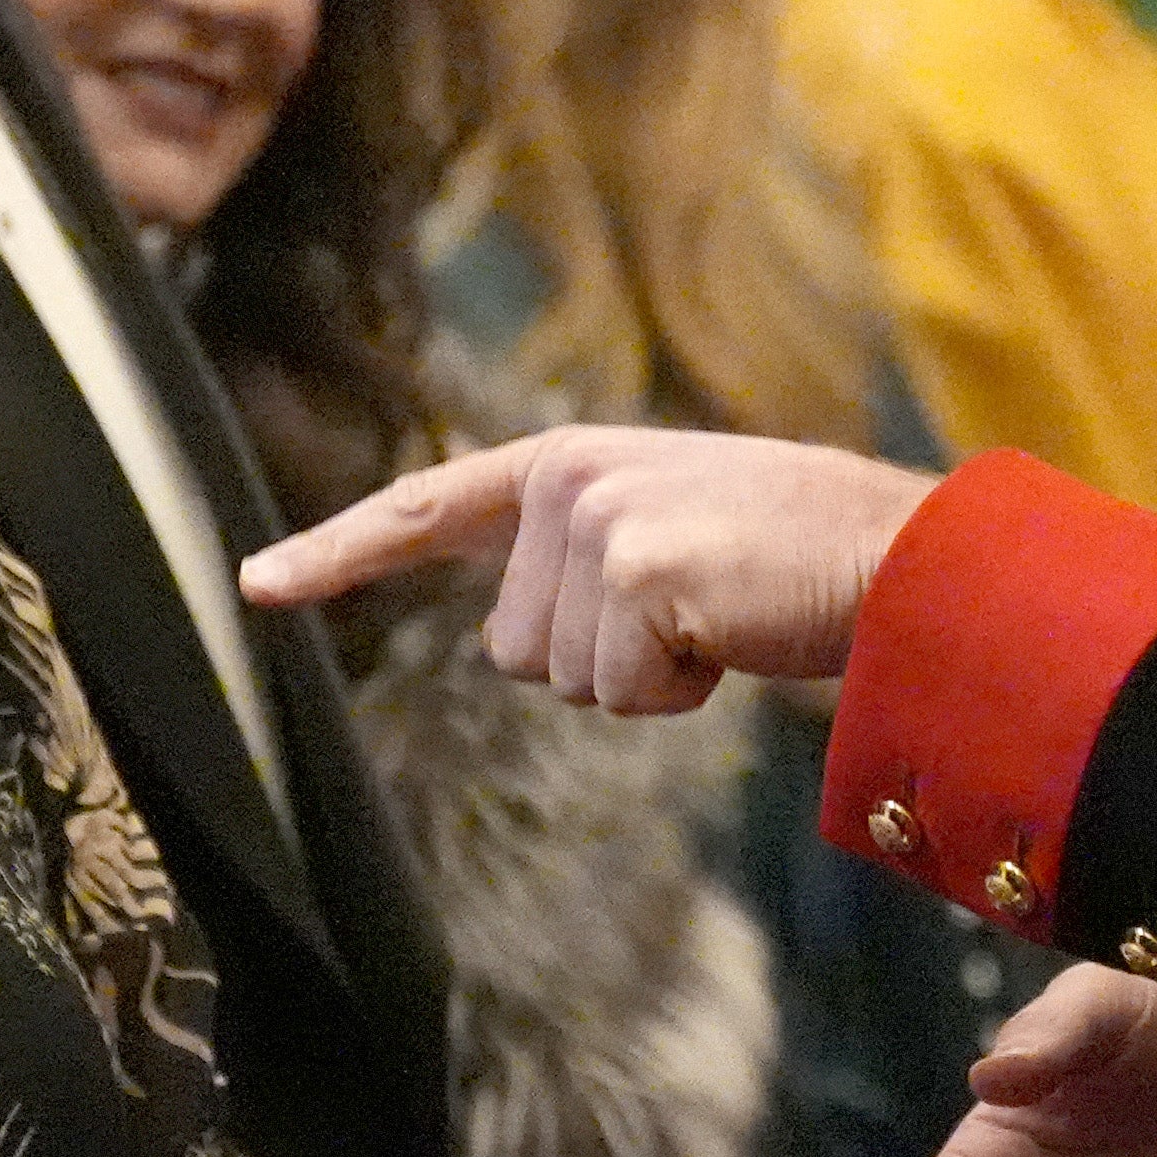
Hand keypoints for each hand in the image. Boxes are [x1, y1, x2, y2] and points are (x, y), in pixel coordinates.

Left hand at [244, 426, 937, 712]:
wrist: (901, 557)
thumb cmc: (796, 558)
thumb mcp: (672, 529)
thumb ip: (579, 557)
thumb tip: (510, 643)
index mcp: (568, 461)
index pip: (428, 506)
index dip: (338, 553)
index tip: (254, 584)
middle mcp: (566, 478)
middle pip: (512, 648)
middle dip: (601, 660)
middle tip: (696, 611)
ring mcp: (596, 521)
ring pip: (560, 681)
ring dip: (643, 677)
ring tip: (720, 615)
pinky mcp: (634, 572)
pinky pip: (617, 695)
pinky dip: (678, 691)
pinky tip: (732, 634)